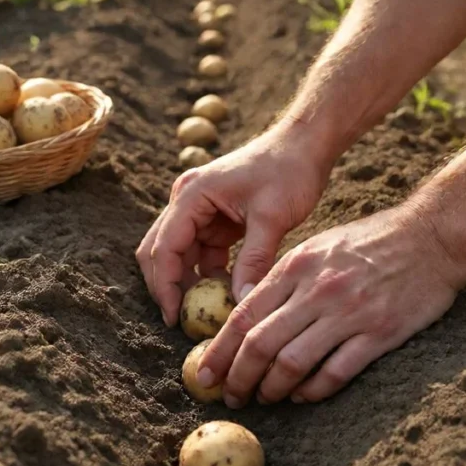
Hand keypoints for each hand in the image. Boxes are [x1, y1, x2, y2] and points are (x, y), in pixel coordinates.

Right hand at [136, 122, 330, 325]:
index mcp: (191, 195)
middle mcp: (187, 201)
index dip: (165, 286)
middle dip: (168, 287)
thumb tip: (241, 304)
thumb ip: (254, 261)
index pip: (164, 248)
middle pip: (160, 251)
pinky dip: (209, 275)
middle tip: (183, 321)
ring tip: (208, 312)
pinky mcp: (216, 219)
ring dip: (190, 283)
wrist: (306, 144)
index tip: (175, 318)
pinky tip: (228, 293)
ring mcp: (200, 210)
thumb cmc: (289, 170)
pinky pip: (202, 254)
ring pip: (180, 256)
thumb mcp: (272, 218)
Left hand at [195, 206, 465, 406]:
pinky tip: (302, 396)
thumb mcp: (317, 246)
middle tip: (230, 395)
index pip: (244, 315)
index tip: (204, 373)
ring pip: (292, 362)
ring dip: (271, 389)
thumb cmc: (370, 241)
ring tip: (265, 399)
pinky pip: (335, 372)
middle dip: (238, 376)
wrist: (432, 235)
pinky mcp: (380, 333)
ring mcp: (348, 312)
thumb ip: (283, 278)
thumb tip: (245, 314)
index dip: (218, 350)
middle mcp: (317, 290)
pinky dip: (312, 390)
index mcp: (297, 266)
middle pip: (260, 343)